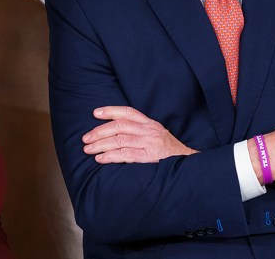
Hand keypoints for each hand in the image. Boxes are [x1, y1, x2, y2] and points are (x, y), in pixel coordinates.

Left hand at [82, 106, 197, 163]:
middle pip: (120, 126)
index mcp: (150, 124)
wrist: (188, 165)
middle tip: (86, 138)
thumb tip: (115, 132)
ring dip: (101, 145)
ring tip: (88, 150)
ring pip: (120, 140)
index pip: (128, 112)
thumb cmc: (169, 153)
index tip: (95, 113)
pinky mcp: (150, 158)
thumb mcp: (157, 136)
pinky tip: (101, 159)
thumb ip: (140, 132)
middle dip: (100, 131)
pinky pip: (126, 155)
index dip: (111, 110)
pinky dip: (110, 156)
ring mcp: (150, 144)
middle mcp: (150, 131)